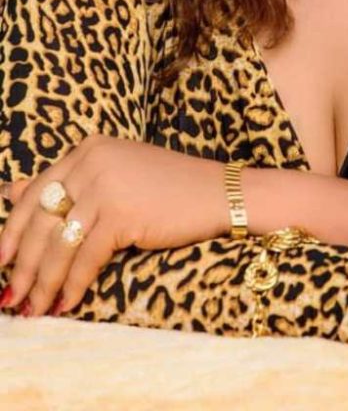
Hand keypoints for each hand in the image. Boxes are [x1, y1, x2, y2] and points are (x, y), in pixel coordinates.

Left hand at [0, 134, 230, 317]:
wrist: (217, 193)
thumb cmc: (168, 187)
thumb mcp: (113, 174)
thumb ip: (67, 181)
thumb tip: (10, 191)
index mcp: (88, 148)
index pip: (35, 193)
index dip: (13, 232)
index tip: (0, 262)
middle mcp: (93, 160)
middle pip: (42, 221)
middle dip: (24, 264)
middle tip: (10, 297)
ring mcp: (107, 185)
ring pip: (60, 244)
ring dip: (43, 282)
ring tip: (34, 308)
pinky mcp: (122, 213)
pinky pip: (86, 258)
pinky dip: (73, 285)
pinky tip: (67, 304)